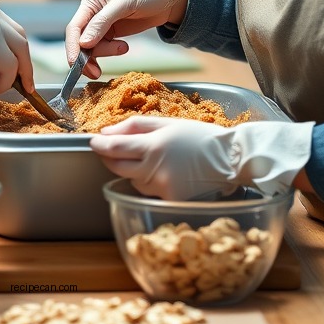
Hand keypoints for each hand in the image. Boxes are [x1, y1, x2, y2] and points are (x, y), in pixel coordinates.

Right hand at [64, 0, 187, 77]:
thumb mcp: (124, 4)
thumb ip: (102, 22)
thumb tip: (83, 44)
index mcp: (91, 1)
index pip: (75, 27)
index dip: (73, 47)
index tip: (75, 64)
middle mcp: (92, 13)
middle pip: (80, 41)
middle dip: (87, 57)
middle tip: (96, 72)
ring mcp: (101, 25)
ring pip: (92, 48)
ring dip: (104, 54)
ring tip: (123, 48)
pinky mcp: (112, 34)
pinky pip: (103, 48)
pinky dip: (110, 52)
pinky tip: (124, 47)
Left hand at [90, 115, 313, 199]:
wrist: (230, 160)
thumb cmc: (199, 137)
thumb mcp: (167, 123)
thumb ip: (134, 126)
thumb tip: (106, 132)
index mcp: (154, 145)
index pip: (115, 148)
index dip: (100, 145)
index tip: (93, 141)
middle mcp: (155, 169)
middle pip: (117, 167)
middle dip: (109, 158)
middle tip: (109, 150)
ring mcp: (162, 188)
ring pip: (132, 181)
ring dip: (132, 170)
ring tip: (149, 159)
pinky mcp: (170, 200)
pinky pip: (148, 192)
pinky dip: (148, 183)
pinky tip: (161, 173)